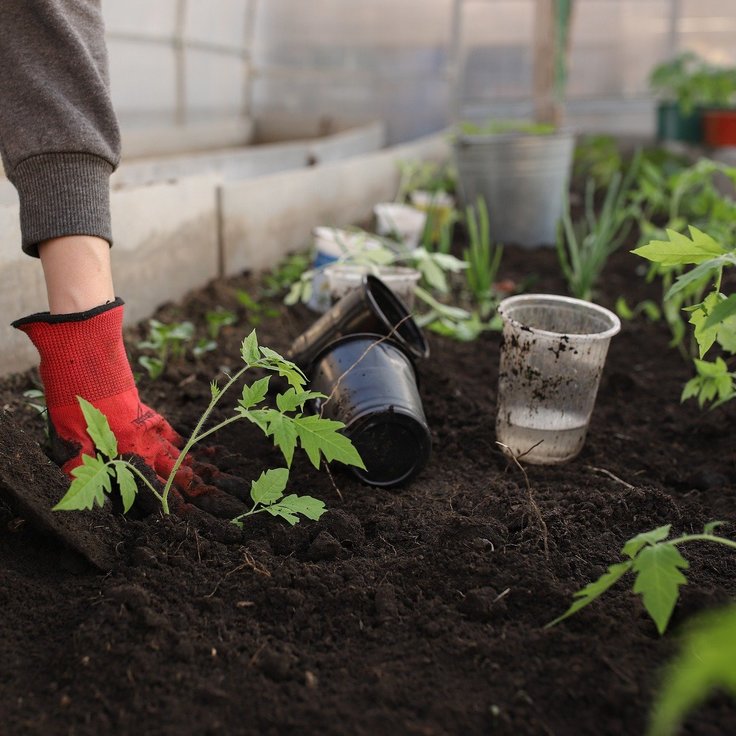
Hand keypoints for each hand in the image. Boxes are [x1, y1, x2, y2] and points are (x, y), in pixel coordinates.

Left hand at [14, 298, 246, 517]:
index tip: (180, 512)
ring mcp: (144, 423)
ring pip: (171, 449)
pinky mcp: (143, 409)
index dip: (164, 498)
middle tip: (202, 498)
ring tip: (202, 477)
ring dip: (186, 465)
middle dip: (185, 485)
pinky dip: (175, 440)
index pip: (149, 482)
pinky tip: (182, 446)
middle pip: (167, 467)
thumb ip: (79, 464)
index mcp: (125, 448)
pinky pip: (166, 429)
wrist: (87, 355)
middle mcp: (140, 439)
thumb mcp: (68, 434)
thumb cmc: (75, 396)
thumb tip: (81, 491)